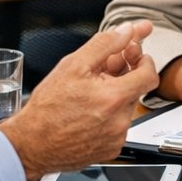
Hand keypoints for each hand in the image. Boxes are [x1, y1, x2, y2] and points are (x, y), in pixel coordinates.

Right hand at [0, 23, 158, 180]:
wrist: (31, 145)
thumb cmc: (47, 108)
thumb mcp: (73, 65)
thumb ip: (104, 44)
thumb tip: (126, 31)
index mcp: (114, 98)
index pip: (150, 75)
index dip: (144, 61)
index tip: (136, 57)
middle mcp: (120, 121)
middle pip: (135, 90)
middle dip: (124, 76)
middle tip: (106, 68)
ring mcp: (116, 137)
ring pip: (125, 108)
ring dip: (114, 96)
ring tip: (89, 92)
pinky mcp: (111, 149)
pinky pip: (117, 126)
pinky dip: (108, 116)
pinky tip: (88, 111)